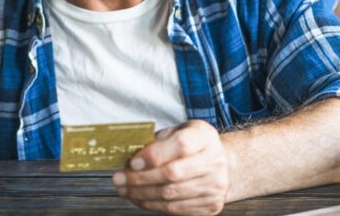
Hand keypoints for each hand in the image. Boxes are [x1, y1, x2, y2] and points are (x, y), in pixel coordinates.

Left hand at [112, 120, 229, 214]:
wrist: (222, 165)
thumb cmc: (192, 145)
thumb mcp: (177, 131)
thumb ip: (157, 141)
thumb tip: (130, 158)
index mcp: (204, 137)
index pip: (180, 145)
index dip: (154, 155)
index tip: (132, 162)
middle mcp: (214, 161)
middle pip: (173, 173)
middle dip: (140, 178)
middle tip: (118, 179)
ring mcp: (215, 186)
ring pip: (171, 195)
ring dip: (142, 194)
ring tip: (124, 190)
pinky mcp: (210, 205)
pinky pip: (176, 209)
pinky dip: (153, 205)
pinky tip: (139, 199)